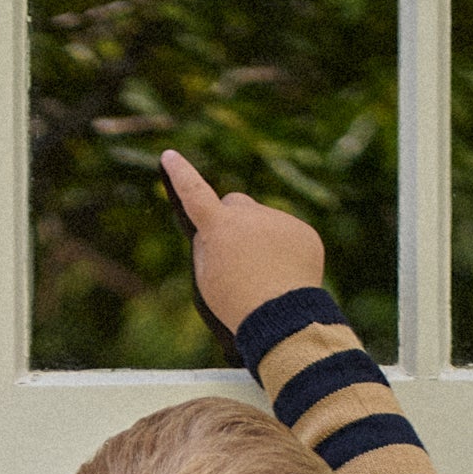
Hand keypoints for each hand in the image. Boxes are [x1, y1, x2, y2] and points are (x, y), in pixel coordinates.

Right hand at [160, 151, 326, 344]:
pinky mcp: (303, 232)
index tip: (169, 155)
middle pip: (236, 203)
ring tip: (264, 277)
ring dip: (262, 241)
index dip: (180, 175)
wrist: (280, 318)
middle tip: (235, 254)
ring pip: (265, 223)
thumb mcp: (206, 281)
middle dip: (233, 220)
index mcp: (219, 228)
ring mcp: (279, 220)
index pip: (194, 194)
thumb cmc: (235, 305)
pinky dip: (286, 253)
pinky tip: (284, 277)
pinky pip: (289, 237)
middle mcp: (249, 215)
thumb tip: (213, 232)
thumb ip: (205, 249)